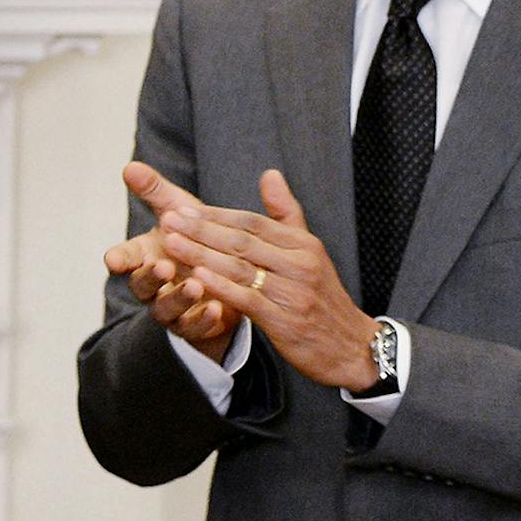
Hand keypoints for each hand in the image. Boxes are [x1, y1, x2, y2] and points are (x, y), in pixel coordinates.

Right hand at [106, 162, 242, 361]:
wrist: (224, 277)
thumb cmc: (196, 241)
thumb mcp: (178, 212)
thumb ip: (154, 191)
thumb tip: (129, 166)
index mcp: (146, 256)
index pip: (126, 258)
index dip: (119, 258)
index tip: (114, 259)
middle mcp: (154, 285)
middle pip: (142, 284)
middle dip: (151, 276)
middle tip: (164, 265)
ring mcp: (172, 308)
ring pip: (165, 308)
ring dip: (177, 297)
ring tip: (195, 285)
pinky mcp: (193, 327)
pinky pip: (193, 328)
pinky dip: (202, 320)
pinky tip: (215, 310)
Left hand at [155, 168, 379, 389]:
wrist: (352, 346)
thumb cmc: (321, 296)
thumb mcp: (310, 251)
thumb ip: (286, 213)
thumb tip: (269, 174)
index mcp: (303, 245)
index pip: (253, 222)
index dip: (216, 215)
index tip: (183, 208)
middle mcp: (299, 264)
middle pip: (242, 241)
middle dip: (201, 230)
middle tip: (168, 219)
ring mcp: (293, 293)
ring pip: (240, 268)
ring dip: (202, 254)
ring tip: (171, 242)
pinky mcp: (285, 321)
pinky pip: (247, 299)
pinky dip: (221, 287)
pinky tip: (196, 277)